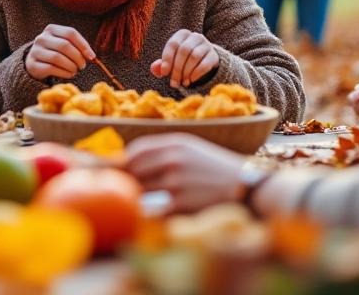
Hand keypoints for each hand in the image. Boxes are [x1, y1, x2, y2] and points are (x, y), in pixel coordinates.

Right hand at [25, 24, 94, 81]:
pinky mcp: (33, 64)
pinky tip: (69, 74)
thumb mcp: (64, 45)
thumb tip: (91, 56)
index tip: (91, 56)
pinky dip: (64, 73)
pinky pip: (51, 68)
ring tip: (75, 70)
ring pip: (57, 57)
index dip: (83, 45)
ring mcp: (35, 51)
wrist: (36, 63)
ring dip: (71, 66)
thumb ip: (77, 46)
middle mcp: (41, 38)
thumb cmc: (55, 53)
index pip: (70, 33)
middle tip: (83, 66)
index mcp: (51, 29)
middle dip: (78, 57)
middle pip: (65, 45)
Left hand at [126, 134, 244, 213]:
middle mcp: (173, 159)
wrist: (246, 187)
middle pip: (132, 170)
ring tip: (128, 203)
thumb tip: (130, 160)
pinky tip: (143, 216)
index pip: (136, 150)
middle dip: (122, 179)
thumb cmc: (217, 170)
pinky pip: (150, 208)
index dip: (119, 160)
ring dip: (131, 196)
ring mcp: (176, 181)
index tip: (112, 170)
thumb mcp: (193, 150)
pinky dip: (144, 212)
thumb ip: (165, 152)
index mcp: (176, 143)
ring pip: (138, 189)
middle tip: (115, 188)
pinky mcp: (180, 203)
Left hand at [151, 30, 219, 87]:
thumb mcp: (172, 60)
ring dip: (186, 72)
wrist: (205, 60)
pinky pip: (205, 64)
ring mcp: (206, 44)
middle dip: (177, 69)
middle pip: (184, 51)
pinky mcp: (214, 55)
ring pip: (194, 56)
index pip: (173, 44)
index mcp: (182, 34)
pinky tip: (191, 80)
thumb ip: (161, 65)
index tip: (164, 73)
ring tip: (183, 82)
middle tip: (174, 82)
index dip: (167, 59)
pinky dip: (196, 74)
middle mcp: (195, 36)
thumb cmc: (183, 59)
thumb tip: (155, 68)